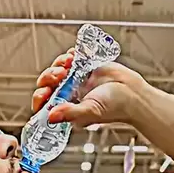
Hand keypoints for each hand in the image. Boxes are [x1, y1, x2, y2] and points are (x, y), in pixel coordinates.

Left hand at [31, 49, 145, 127]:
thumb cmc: (115, 107)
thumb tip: (50, 116)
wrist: (133, 92)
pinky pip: (70, 59)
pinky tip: (75, 56)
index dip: (40, 97)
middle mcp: (68, 95)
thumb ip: (70, 113)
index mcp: (67, 109)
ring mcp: (75, 81)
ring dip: (58, 64)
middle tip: (59, 74)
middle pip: (47, 85)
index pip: (44, 105)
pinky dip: (69, 56)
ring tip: (68, 63)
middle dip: (48, 77)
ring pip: (56, 70)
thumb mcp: (91, 111)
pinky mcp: (84, 68)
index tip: (45, 91)